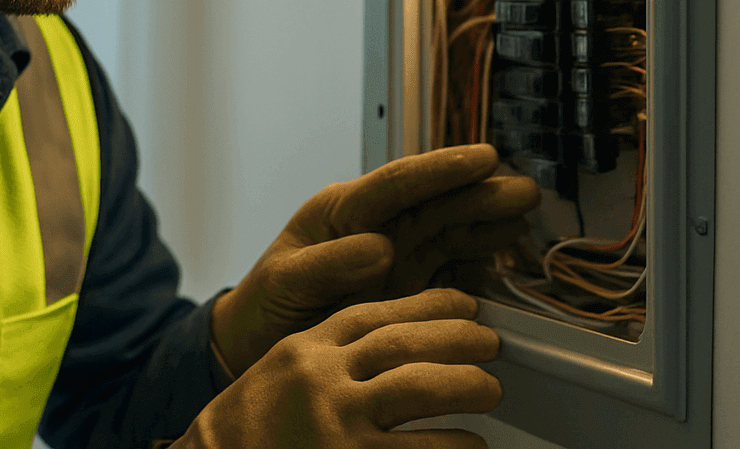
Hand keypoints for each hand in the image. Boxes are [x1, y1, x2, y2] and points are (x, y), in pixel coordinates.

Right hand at [180, 288, 501, 448]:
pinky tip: (474, 445)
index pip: (373, 315)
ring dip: (463, 385)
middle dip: (454, 338)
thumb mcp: (283, 374)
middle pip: (401, 344)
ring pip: (416, 389)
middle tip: (490, 342)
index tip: (462, 304)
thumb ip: (330, 356)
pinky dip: (452, 447)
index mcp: (304, 350)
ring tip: (490, 388)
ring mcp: (334, 423)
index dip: (425, 305)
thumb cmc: (249, 431)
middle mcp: (319, 379)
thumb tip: (397, 348)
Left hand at [212, 144, 539, 376]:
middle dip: (480, 193)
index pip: (398, 183)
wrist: (258, 349)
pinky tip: (504, 262)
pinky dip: (480, 266)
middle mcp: (375, 228)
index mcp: (342, 211)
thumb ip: (327, 264)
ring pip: (450, 232)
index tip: (482, 159)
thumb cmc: (264, 307)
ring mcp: (397, 258)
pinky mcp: (410, 289)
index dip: (442, 169)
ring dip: (487, 224)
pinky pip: (452, 272)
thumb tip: (380, 247)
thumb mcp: (284, 282)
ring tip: (523, 217)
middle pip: (435, 203)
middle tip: (523, 190)